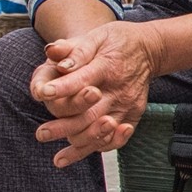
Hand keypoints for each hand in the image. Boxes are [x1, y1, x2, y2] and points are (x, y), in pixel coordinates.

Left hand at [28, 20, 161, 167]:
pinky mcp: (133, 115)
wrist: (149, 49)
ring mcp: (127, 105)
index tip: (43, 94)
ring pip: (102, 130)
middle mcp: (118, 89)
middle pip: (91, 113)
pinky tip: (77, 155)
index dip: (63, 87)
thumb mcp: (97, 35)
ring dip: (80, 145)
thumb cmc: (118, 42)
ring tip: (59, 156)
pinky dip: (99, 148)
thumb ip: (75, 47)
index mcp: (107, 66)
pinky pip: (117, 137)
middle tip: (42, 134)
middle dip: (65, 126)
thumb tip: (53, 53)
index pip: (83, 79)